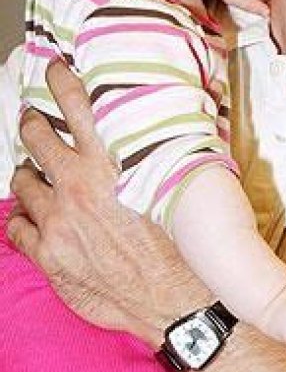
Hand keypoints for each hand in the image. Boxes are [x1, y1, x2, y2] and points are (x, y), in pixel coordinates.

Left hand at [9, 61, 207, 343]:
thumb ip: (166, 154)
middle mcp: (79, 186)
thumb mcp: (182, 188)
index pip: (76, 106)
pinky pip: (16, 227)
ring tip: (32, 173)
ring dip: (27, 174)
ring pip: (23, 182)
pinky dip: (21, 219)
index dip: (60, 81)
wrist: (175, 302)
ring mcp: (58, 221)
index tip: (54, 69)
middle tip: (34, 119)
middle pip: (38, 137)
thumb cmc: (183, 248)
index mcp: (110, 163)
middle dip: (33, 123)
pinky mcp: (49, 255)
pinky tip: (30, 218)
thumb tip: (180, 126)